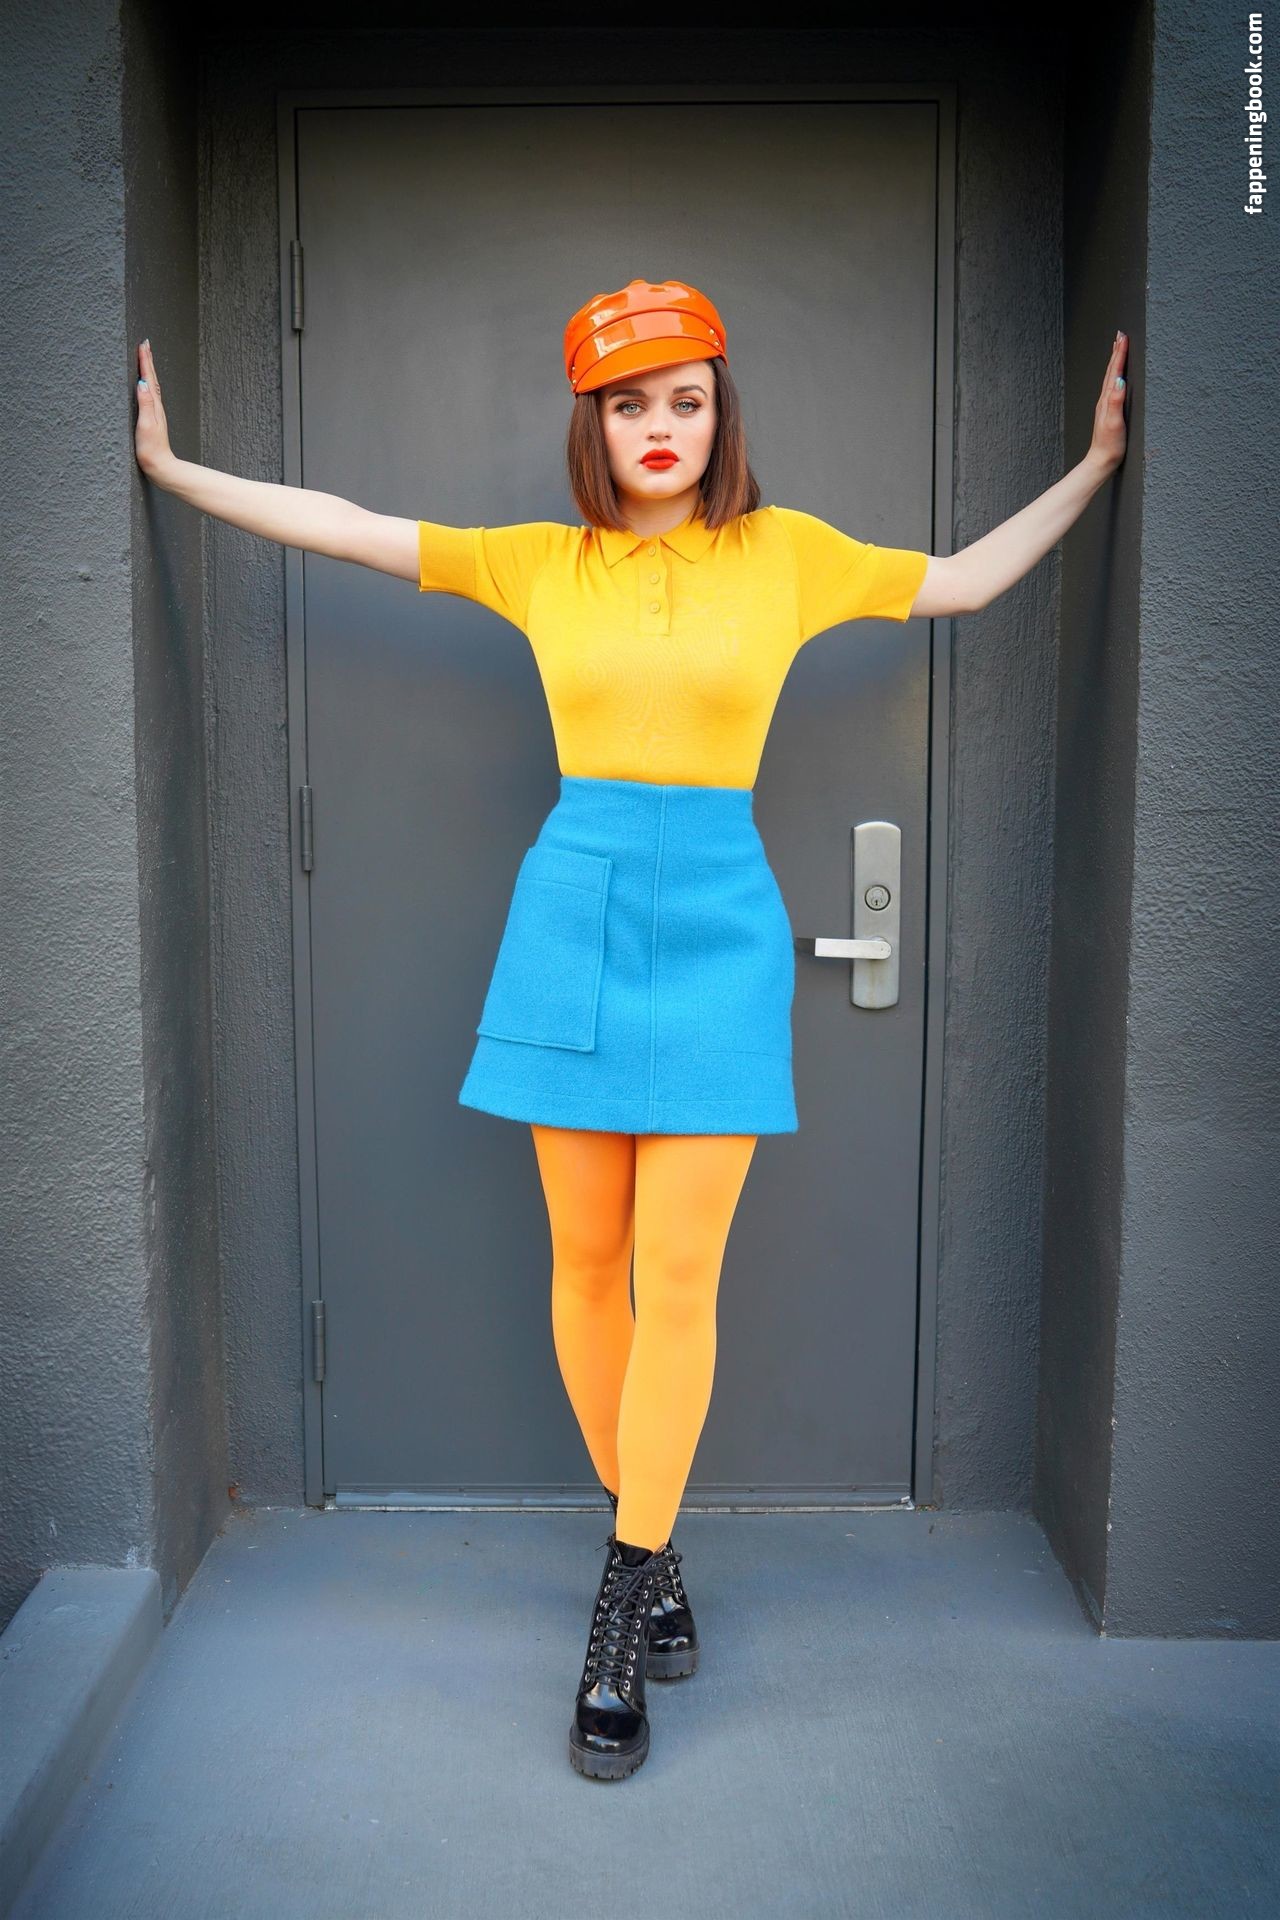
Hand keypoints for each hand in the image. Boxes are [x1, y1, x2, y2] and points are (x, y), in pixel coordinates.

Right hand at [133, 339, 175, 478]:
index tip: (143, 344)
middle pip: (152, 378)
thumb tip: (142, 382)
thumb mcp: (146, 425)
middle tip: (144, 344)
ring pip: (152, 385)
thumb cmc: (151, 449)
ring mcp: (155, 413)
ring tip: (144, 358)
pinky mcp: (151, 420)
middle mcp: (156, 407)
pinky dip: (146, 385)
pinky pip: (149, 395)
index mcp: (154, 405)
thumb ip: (145, 403)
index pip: (149, 378)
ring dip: (148, 370)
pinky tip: (144, 386)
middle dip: (148, 360)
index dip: (145, 361)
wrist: (160, 467)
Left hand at [1087, 330, 1128, 475]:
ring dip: (1114, 362)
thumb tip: (1119, 380)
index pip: (1114, 371)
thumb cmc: (1110, 445)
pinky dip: (1114, 376)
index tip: (1124, 337)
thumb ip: (1116, 401)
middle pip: (1110, 371)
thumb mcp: (1115, 422)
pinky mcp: (1109, 412)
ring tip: (1118, 349)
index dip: (1120, 353)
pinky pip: (1111, 387)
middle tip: (1121, 335)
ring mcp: (1106, 406)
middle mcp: (1104, 400)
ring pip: (1110, 377)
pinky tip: (1116, 377)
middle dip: (1116, 352)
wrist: (1101, 462)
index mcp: (1107, 399)